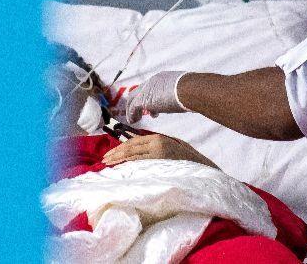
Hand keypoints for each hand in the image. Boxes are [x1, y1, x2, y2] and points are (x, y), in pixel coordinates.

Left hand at [101, 133, 217, 168]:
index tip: (110, 154)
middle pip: (131, 146)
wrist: (202, 167)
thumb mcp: (171, 148)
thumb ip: (157, 148)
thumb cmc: (187, 160)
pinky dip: (128, 163)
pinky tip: (120, 167)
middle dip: (116, 153)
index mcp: (159, 138)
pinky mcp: (160, 160)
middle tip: (104, 160)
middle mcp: (157, 142)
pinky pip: (140, 161)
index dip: (121, 147)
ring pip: (133, 153)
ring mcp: (158, 151)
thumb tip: (139, 153)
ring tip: (107, 163)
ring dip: (118, 158)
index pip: (134, 141)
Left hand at [124, 71, 188, 123]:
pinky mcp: (144, 99)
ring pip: (132, 98)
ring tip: (134, 120)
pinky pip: (132, 108)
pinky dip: (131, 115)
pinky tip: (133, 122)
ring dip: (131, 109)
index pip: (151, 87)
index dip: (150, 98)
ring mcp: (147, 89)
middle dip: (137, 102)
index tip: (153, 109)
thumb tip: (190, 102)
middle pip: (139, 91)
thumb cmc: (194, 92)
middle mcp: (153, 81)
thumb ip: (184, 94)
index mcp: (164, 78)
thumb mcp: (187, 90)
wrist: (191, 90)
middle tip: (140, 113)